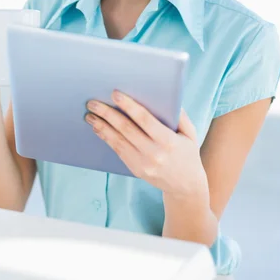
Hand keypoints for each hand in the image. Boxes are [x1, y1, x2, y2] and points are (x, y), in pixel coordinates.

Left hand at [85, 91, 208, 200]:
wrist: (186, 186)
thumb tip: (166, 97)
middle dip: (107, 114)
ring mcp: (143, 164)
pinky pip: (118, 151)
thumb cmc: (187, 153)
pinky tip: (98, 128)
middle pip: (126, 129)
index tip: (115, 94)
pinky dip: (106, 138)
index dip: (129, 106)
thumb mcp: (190, 133)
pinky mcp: (136, 169)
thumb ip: (180, 115)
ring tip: (90, 115)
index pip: (145, 120)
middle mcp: (154, 154)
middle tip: (93, 102)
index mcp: (168, 141)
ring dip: (102, 126)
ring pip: (118, 141)